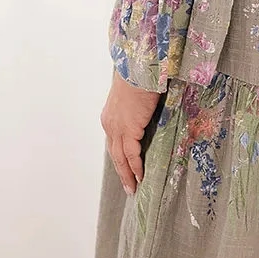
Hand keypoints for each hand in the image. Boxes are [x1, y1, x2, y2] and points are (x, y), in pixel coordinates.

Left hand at [100, 70, 162, 196]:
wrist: (139, 69)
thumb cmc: (141, 76)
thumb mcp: (136, 96)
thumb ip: (138, 109)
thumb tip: (148, 115)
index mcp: (110, 116)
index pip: (114, 142)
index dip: (119, 156)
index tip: (125, 168)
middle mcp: (110, 124)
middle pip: (114, 153)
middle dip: (121, 171)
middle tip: (128, 186)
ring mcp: (117, 128)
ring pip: (120, 158)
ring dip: (127, 174)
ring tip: (134, 188)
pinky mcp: (128, 130)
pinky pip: (131, 154)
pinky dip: (135, 167)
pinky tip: (141, 176)